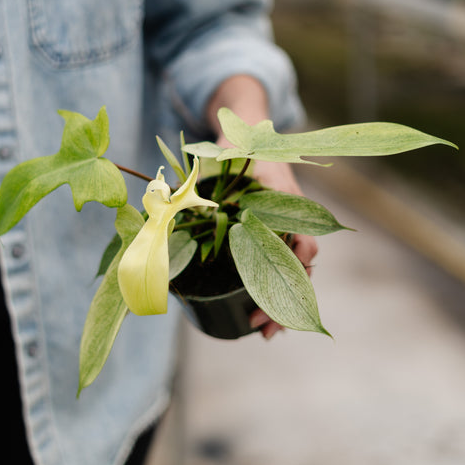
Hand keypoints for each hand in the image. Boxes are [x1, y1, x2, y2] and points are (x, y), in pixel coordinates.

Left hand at [208, 75, 317, 339]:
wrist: (246, 131)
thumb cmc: (234, 144)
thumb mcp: (222, 156)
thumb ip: (199, 177)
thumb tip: (161, 201)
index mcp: (284, 201)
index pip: (303, 241)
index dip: (296, 269)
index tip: (279, 290)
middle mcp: (290, 218)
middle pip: (300, 268)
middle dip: (284, 302)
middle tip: (265, 329)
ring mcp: (283, 229)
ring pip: (292, 274)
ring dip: (281, 304)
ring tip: (265, 333)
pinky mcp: (270, 236)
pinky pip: (278, 268)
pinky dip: (272, 292)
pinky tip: (258, 313)